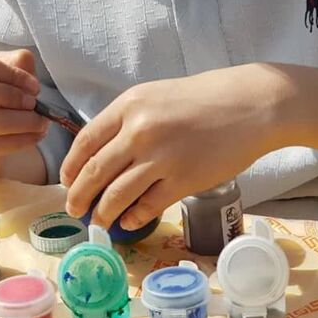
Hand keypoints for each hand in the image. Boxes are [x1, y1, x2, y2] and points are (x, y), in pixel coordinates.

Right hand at [0, 50, 44, 180]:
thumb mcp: (1, 76)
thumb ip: (14, 63)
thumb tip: (25, 69)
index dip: (14, 74)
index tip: (34, 86)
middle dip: (14, 95)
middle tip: (34, 103)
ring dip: (26, 121)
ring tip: (42, 121)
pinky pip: (0, 146)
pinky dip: (25, 139)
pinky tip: (35, 135)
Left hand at [60, 63, 286, 229]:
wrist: (251, 105)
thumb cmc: (203, 99)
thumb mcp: (156, 96)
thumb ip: (127, 120)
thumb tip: (100, 154)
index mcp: (129, 105)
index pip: (85, 142)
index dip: (71, 167)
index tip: (67, 182)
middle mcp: (140, 130)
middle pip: (94, 172)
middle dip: (79, 196)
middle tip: (74, 210)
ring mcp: (161, 157)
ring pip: (116, 195)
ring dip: (103, 213)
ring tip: (99, 221)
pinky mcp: (183, 180)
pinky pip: (147, 206)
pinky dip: (133, 217)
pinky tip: (129, 221)